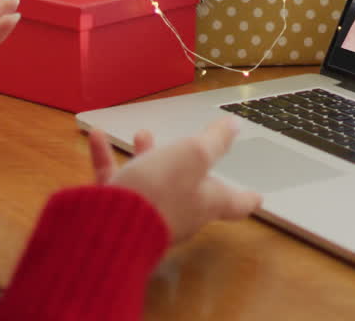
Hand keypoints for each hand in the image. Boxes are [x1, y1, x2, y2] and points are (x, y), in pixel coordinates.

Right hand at [88, 117, 261, 244]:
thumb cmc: (160, 190)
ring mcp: (146, 214)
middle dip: (188, 165)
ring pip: (151, 181)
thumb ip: (214, 141)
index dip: (247, 197)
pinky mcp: (116, 212)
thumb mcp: (194, 154)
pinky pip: (114, 180)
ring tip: (141, 134)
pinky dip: (106, 158)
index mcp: (206, 202)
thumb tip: (234, 127)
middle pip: (189, 189)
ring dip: (147, 154)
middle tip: (190, 148)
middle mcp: (179, 212)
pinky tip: (97, 138)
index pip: (235, 202)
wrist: (109, 226)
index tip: (258, 198)